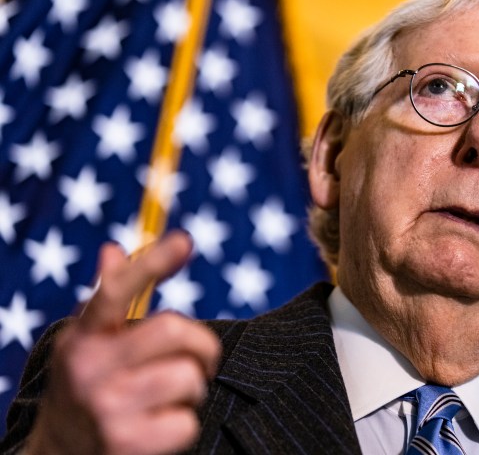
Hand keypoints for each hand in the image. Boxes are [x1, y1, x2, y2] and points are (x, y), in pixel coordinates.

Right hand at [26, 231, 221, 454]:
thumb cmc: (88, 388)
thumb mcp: (89, 345)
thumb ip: (107, 301)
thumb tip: (113, 250)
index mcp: (82, 338)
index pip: (116, 291)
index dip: (151, 263)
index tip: (184, 240)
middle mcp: (89, 370)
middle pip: (173, 329)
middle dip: (201, 344)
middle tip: (199, 358)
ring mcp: (106, 407)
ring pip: (189, 377)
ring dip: (193, 388)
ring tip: (168, 399)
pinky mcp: (126, 443)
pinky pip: (188, 421)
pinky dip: (183, 425)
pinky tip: (159, 428)